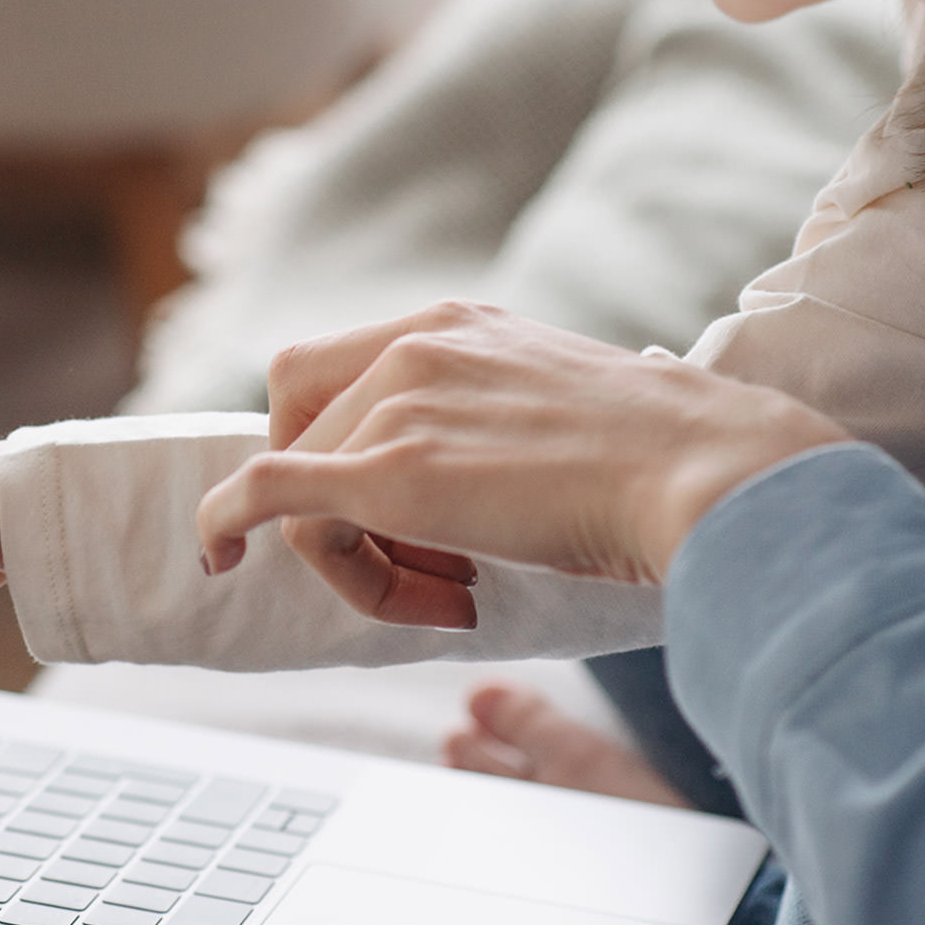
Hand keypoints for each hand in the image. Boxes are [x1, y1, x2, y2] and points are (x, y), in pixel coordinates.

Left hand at [197, 302, 847, 624]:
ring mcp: (397, 404)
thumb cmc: (663, 463)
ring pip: (306, 487)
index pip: (334, 376)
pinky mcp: (389, 475)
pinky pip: (265, 494)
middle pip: (306, 429)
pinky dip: (224, 525)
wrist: (709, 475)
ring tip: (445, 601)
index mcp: (451, 323)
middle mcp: (412, 345)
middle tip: (419, 569)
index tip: (399, 516)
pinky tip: (216, 559)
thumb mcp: (555, 410)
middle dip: (337, 504)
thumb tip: (478, 485)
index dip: (338, 448)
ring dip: (356, 559)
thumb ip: (491, 423)